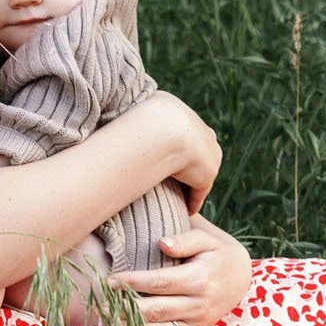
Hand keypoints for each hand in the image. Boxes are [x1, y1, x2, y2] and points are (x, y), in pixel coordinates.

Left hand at [111, 215, 251, 325]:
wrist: (241, 278)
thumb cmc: (216, 252)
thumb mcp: (207, 239)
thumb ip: (185, 239)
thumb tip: (161, 242)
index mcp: (199, 278)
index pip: (159, 282)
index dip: (133, 283)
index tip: (109, 281)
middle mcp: (198, 303)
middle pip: (155, 309)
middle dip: (125, 308)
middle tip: (99, 304)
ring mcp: (197, 320)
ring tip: (104, 321)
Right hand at [143, 91, 220, 213]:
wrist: (163, 129)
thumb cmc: (142, 120)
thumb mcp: (136, 115)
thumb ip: (133, 122)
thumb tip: (117, 121)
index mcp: (185, 116)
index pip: (184, 135)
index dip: (173, 148)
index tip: (162, 160)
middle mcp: (203, 133)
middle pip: (198, 154)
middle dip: (189, 166)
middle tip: (172, 181)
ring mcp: (209, 154)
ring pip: (200, 173)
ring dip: (190, 185)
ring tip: (177, 200)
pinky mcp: (207, 173)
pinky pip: (199, 192)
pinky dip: (192, 202)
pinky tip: (185, 211)